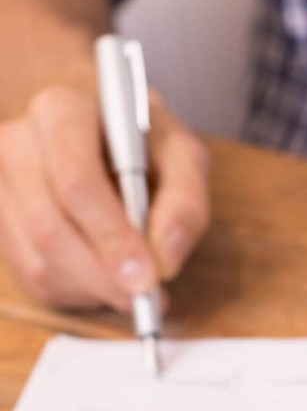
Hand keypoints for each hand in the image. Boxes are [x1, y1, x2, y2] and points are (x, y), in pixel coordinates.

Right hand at [0, 86, 209, 309]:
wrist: (111, 134)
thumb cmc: (148, 143)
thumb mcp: (184, 157)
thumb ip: (185, 204)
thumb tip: (164, 261)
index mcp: (61, 113)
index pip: (76, 182)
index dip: (111, 236)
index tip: (146, 276)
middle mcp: (16, 146)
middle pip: (51, 228)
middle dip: (105, 274)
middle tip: (146, 297)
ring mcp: (0, 188)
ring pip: (40, 260)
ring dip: (95, 288)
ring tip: (136, 287)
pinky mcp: (0, 224)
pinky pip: (35, 277)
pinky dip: (80, 292)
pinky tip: (109, 279)